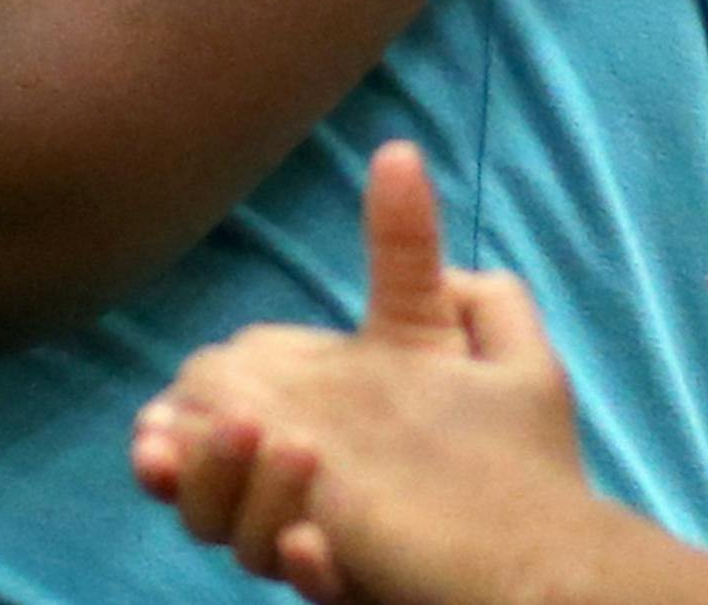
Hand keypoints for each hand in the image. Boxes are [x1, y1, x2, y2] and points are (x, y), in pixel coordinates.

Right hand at [134, 143, 586, 604]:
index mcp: (298, 418)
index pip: (211, 415)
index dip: (180, 420)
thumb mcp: (444, 329)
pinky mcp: (360, 587)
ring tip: (301, 460)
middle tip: (248, 426)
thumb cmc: (487, 436)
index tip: (160, 419)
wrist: (547, 543)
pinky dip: (310, 571)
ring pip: (239, 536)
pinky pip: (317, 587)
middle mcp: (296, 488)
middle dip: (201, 464)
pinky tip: (322, 552)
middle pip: (205, 483)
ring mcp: (326, 539)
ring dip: (248, 504)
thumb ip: (405, 250)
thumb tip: (398, 146)